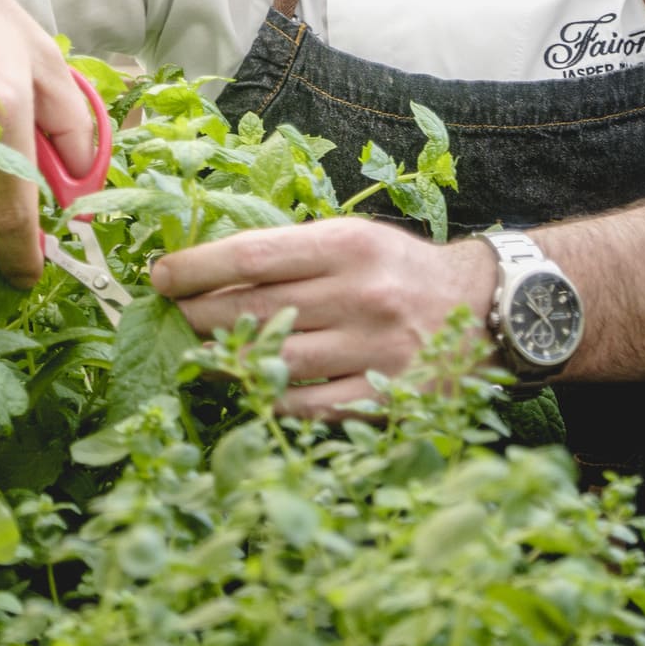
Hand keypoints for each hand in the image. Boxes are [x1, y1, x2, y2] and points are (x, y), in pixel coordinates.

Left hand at [148, 218, 497, 417]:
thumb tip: (206, 268)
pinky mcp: (388, 396)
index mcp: (348, 245)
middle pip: (255, 310)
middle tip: (164, 318)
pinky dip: (268, 398)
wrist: (485, 309)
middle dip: (195, 315)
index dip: (196, 267)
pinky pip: (309, 406)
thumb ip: (291, 252)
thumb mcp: (353, 238)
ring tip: (190, 354)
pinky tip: (244, 387)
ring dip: (222, 360)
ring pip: (275, 361)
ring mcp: (376, 349)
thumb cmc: (399, 270)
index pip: (253, 255)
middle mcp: (362, 294)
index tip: (159, 275)